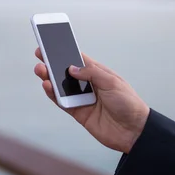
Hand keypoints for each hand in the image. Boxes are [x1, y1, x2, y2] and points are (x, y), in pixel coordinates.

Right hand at [34, 48, 148, 153]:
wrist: (134, 131)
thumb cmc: (129, 103)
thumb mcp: (112, 82)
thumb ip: (91, 73)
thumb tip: (71, 68)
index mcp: (98, 73)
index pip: (78, 59)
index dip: (65, 51)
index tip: (51, 43)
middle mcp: (88, 84)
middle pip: (66, 72)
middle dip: (52, 63)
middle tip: (40, 55)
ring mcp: (82, 99)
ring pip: (61, 86)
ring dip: (49, 78)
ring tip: (40, 70)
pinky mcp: (78, 112)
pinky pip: (62, 102)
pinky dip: (53, 95)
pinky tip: (47, 86)